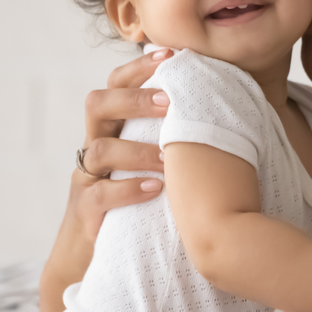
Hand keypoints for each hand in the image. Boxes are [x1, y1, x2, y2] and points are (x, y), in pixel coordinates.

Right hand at [39, 48, 173, 311]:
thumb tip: (226, 106)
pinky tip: (156, 190)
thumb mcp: (154, 164)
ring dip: (137, 149)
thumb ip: (174, 136)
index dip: (139, 67)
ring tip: (169, 157)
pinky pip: (99, 195)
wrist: (94, 256)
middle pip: (97, 105)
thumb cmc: (138, 203)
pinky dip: (128, 189)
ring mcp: (86, 179)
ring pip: (98, 149)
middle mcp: (94, 147)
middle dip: (133, 98)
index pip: (116, 84)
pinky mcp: (84, 212)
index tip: (171, 54)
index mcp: (113, 129)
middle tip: (169, 101)